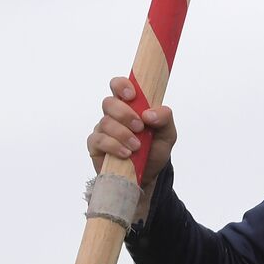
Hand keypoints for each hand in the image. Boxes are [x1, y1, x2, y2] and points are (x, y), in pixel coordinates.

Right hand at [87, 76, 176, 190]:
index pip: (118, 86)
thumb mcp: (167, 135)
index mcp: (129, 106)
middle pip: (109, 103)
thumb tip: (149, 114)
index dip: (122, 86)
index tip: (132, 96)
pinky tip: (126, 154)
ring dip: (123, 134)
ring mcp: (103, 130)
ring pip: (105, 122)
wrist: (148, 178)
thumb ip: (165, 118)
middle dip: (124, 114)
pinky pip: (99, 140)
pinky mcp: (96, 146)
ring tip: (137, 147)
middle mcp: (113, 115)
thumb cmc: (154, 151)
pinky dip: (114, 146)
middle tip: (139, 127)